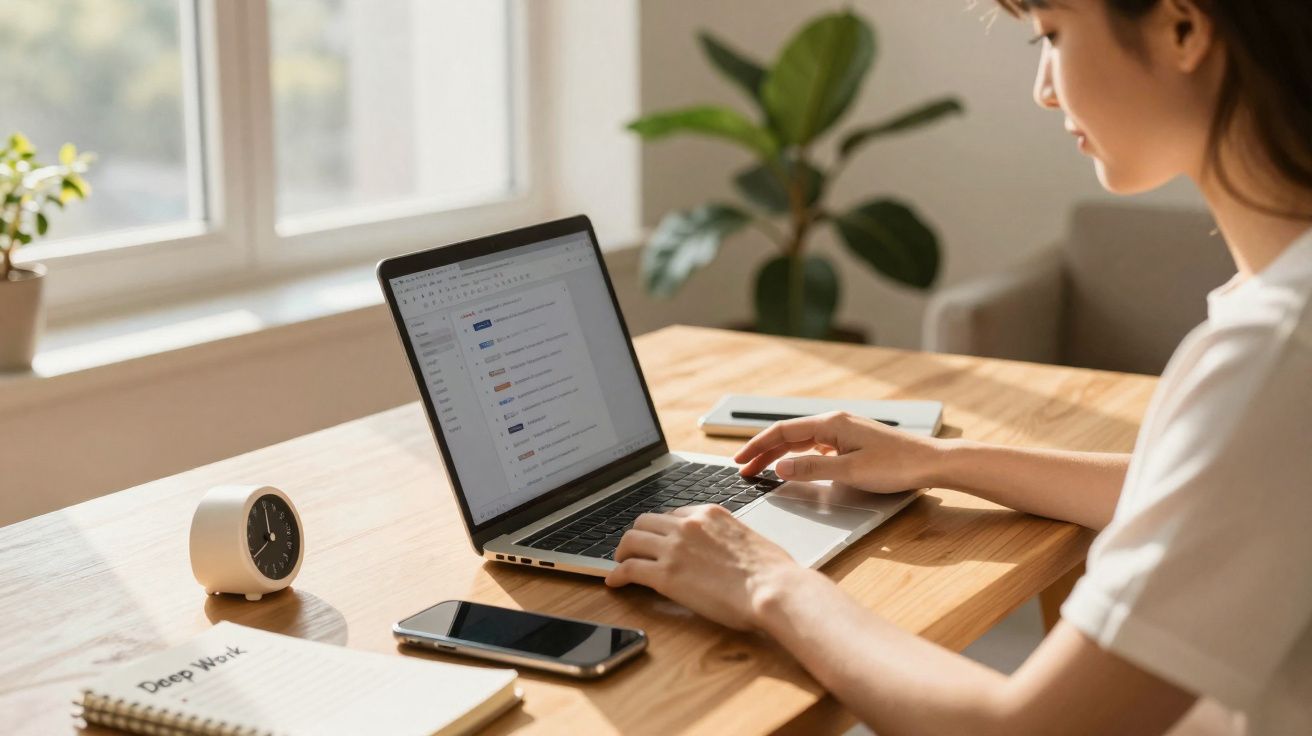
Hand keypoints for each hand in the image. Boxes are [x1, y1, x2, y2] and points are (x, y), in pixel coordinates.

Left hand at [605, 505, 808, 629]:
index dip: (663, 529)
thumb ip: (725, 537)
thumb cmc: (772, 571)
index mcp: (709, 513)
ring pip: (631, 541)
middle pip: (645, 522)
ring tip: (619, 563)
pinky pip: (629, 569)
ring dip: (622, 552)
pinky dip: (616, 575)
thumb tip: (720, 550)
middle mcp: (687, 525)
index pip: (673, 514)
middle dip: (637, 535)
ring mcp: (674, 549)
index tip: (659, 540)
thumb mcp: (747, 538)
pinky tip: (614, 582)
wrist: (773, 588)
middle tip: (633, 549)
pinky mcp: (665, 575)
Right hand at [735, 411, 944, 491]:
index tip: (739, 461)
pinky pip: (816, 446)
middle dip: (764, 452)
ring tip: (762, 470)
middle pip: (789, 435)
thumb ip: (812, 469)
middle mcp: (835, 422)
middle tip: (744, 469)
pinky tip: (795, 467)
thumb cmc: (897, 466)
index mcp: (831, 424)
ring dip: (780, 455)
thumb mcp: (850, 472)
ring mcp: (844, 431)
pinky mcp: (852, 442)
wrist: (932, 462)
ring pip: (802, 440)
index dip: (757, 446)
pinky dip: (799, 456)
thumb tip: (781, 468)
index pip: (782, 431)